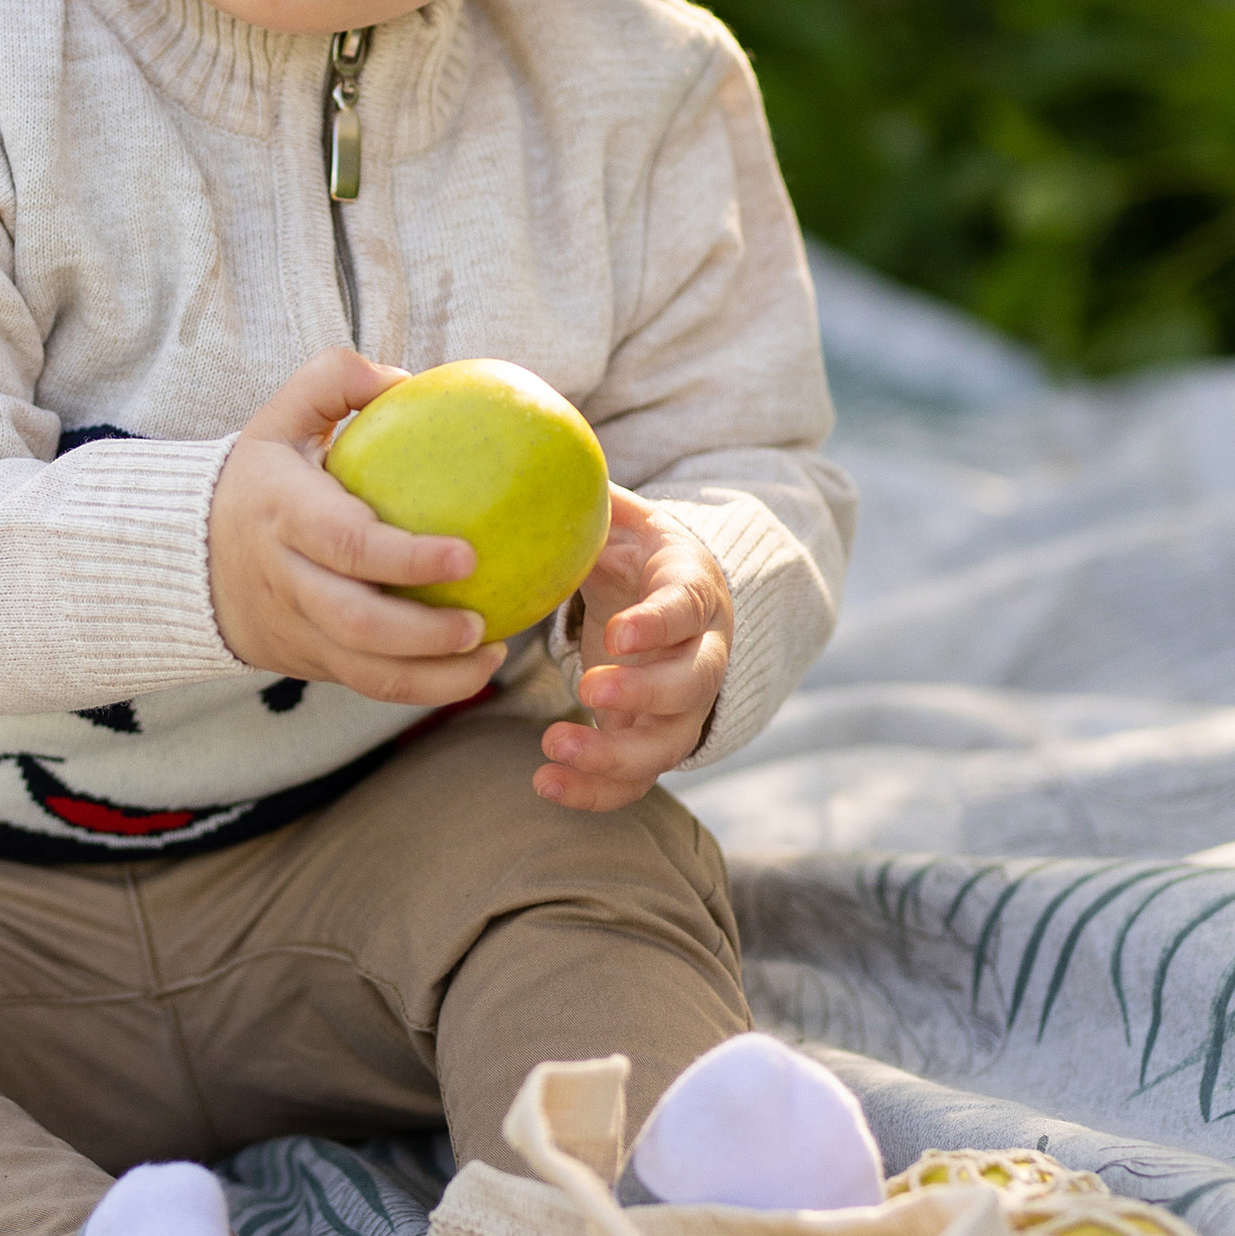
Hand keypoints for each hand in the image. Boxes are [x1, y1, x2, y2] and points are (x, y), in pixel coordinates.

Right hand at [210, 349, 508, 707]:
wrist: (184, 559)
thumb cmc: (256, 480)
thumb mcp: (278, 420)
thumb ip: (333, 382)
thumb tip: (404, 377)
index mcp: (282, 514)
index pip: (346, 544)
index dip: (406, 558)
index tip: (468, 554)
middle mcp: (286, 580)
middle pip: (357, 623)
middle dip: (426, 633)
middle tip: (483, 620)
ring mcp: (296, 629)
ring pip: (368, 672)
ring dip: (436, 676)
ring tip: (492, 655)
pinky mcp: (308, 662)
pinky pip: (369, 686)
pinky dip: (425, 687)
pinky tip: (473, 667)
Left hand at [536, 487, 731, 809]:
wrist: (664, 589)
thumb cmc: (633, 545)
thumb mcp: (618, 512)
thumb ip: (586, 493)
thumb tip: (533, 445)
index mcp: (692, 587)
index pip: (688, 608)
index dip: (659, 624)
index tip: (616, 633)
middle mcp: (701, 651)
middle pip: (691, 686)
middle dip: (643, 694)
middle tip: (587, 690)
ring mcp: (681, 702)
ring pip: (669, 742)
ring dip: (616, 754)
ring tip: (553, 749)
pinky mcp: (653, 737)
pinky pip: (637, 777)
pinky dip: (597, 790)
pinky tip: (545, 785)